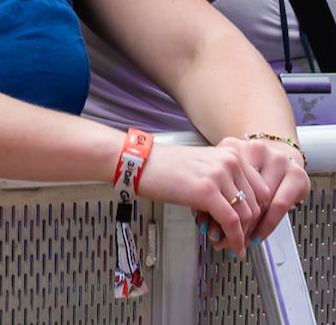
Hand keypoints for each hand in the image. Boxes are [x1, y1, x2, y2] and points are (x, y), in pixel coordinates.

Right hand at [139, 139, 307, 255]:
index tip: (248, 225)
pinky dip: (234, 238)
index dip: (257, 213)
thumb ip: (224, 182)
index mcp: (231, 153)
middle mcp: (230, 161)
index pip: (261, 190)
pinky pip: (232, 222)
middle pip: (256, 204)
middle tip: (237, 239)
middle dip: (248, 228)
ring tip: (227, 244)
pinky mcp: (207, 191)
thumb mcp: (202, 166)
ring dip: (240, 236)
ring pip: (247, 215)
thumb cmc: (163, 166)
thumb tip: (239, 211)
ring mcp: (219, 175)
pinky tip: (230, 245)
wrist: (137, 162)